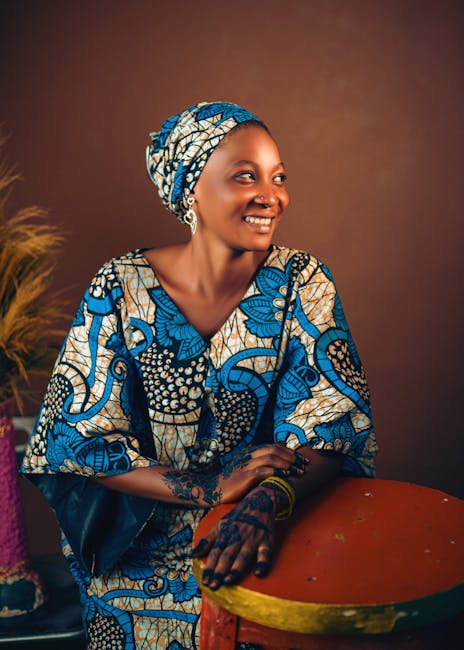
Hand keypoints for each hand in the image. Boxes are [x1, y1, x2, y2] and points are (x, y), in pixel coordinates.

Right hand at [159, 444, 306, 508]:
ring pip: (271, 458)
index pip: (275, 446)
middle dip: (292, 457)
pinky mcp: (244, 476)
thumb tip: (282, 468)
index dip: (290, 452)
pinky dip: (275, 472)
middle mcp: (250, 455)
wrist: (214, 489)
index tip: (302, 460)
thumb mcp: (248, 469)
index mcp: (252, 451)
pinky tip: (285, 477)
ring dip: (287, 464)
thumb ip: (262, 465)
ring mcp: (246, 464)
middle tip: (304, 466)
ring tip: (298, 472)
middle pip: (275, 450)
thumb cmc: (234, 481)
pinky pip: (262, 471)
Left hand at [192, 485, 281, 589]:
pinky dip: (263, 563)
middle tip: (213, 586)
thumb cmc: (237, 517)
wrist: (259, 502)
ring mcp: (253, 538)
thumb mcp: (220, 524)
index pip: (215, 552)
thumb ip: (207, 540)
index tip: (204, 580)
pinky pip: (265, 553)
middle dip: (219, 571)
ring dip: (236, 569)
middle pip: (227, 555)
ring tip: (228, 581)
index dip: (209, 566)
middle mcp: (238, 536)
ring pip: (243, 555)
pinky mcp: (266, 540)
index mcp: (226, 533)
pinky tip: (258, 573)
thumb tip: (193, 555)